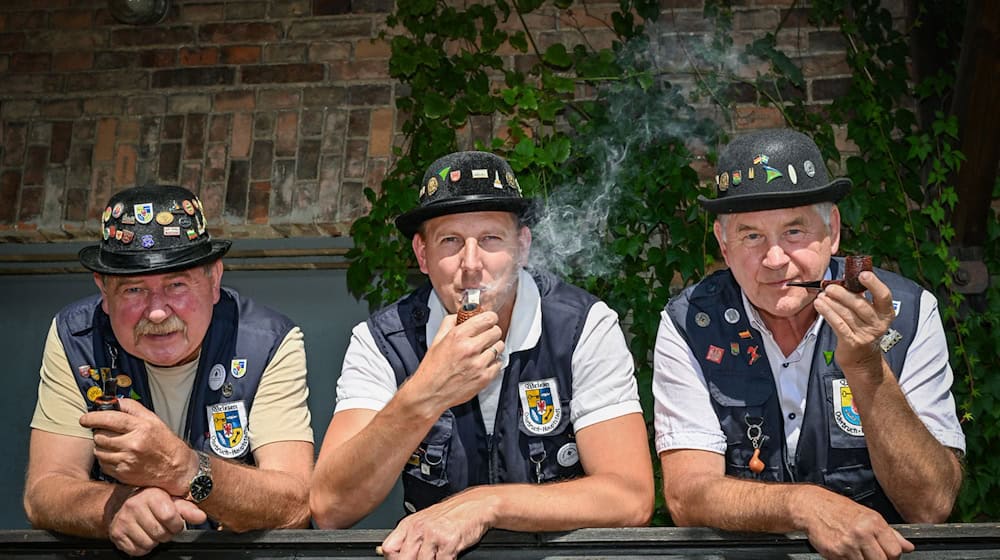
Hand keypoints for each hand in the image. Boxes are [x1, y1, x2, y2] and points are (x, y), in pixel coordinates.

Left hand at [80, 397, 195, 495]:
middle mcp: (133, 444)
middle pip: (100, 435)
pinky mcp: (122, 473)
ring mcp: (127, 460)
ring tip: (114, 445)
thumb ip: (132, 408)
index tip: (85, 419)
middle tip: (106, 432)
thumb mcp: (153, 419)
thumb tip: (112, 401)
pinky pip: (103, 464)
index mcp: (141, 427)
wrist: (175, 468)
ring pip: (98, 450)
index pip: (110, 419)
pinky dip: (106, 459)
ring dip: (101, 446)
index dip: (93, 418)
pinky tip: (117, 456)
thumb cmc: (164, 442)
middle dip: (99, 432)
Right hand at [105, 486, 206, 556]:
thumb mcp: (171, 499)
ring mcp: (123, 521)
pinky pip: (137, 551)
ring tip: (153, 530)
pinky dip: (143, 547)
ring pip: (149, 544)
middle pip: (160, 533)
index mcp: (151, 495)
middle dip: (167, 533)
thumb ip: (187, 509)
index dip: (177, 524)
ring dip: (155, 541)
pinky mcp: (117, 534)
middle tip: (163, 526)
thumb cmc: (151, 500)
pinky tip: (143, 535)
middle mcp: (134, 506)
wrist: (121, 502)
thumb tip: (201, 517)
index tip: (175, 522)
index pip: (169, 517)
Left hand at [379, 489, 494, 559]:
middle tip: (425, 557)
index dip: (395, 559)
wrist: (477, 505)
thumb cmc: (453, 513)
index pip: (389, 549)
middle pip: (403, 559)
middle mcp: (419, 528)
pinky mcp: (449, 542)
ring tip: (438, 555)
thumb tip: (394, 554)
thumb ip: (410, 537)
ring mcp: (433, 535)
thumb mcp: (426, 520)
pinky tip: (449, 555)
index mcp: (410, 524)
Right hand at [408, 311, 504, 411]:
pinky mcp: (484, 378)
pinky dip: (493, 362)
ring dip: (494, 347)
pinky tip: (483, 363)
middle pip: (496, 331)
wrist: (430, 393)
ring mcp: (479, 364)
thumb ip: (450, 322)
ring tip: (484, 351)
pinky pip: (499, 363)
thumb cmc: (432, 369)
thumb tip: (462, 314)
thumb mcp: (437, 340)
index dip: (490, 318)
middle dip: (491, 331)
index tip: (489, 320)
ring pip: (500, 346)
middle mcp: (470, 348)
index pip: (487, 319)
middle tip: (486, 336)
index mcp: (458, 336)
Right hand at [796, 486, 913, 559]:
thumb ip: (890, 533)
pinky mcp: (836, 553)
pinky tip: (845, 551)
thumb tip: (908, 547)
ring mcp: (849, 544)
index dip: (891, 556)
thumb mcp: (868, 516)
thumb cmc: (838, 509)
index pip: (895, 551)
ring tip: (857, 552)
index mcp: (874, 523)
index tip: (886, 555)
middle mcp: (863, 533)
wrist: (812, 506)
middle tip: (870, 555)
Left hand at [813, 271, 895, 377]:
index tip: (862, 274)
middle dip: (842, 293)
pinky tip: (819, 305)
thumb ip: (861, 297)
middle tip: (829, 287)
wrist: (862, 359)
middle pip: (860, 304)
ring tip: (821, 295)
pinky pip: (838, 324)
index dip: (874, 284)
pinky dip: (827, 313)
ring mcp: (865, 334)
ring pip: (846, 313)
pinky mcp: (852, 342)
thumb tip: (845, 277)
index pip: (884, 296)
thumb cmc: (862, 331)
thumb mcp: (869, 314)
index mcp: (885, 313)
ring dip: (831, 302)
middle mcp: (878, 324)